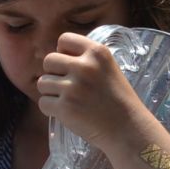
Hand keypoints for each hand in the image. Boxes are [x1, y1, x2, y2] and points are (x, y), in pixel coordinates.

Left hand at [36, 32, 147, 149]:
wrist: (127, 129)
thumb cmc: (118, 101)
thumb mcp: (109, 69)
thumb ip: (87, 60)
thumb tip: (58, 56)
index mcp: (97, 52)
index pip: (64, 39)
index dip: (62, 52)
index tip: (69, 65)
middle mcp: (85, 66)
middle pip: (48, 61)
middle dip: (53, 74)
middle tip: (66, 86)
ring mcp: (73, 87)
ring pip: (42, 83)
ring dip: (51, 92)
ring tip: (68, 100)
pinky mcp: (65, 107)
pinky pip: (43, 102)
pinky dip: (50, 109)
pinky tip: (66, 112)